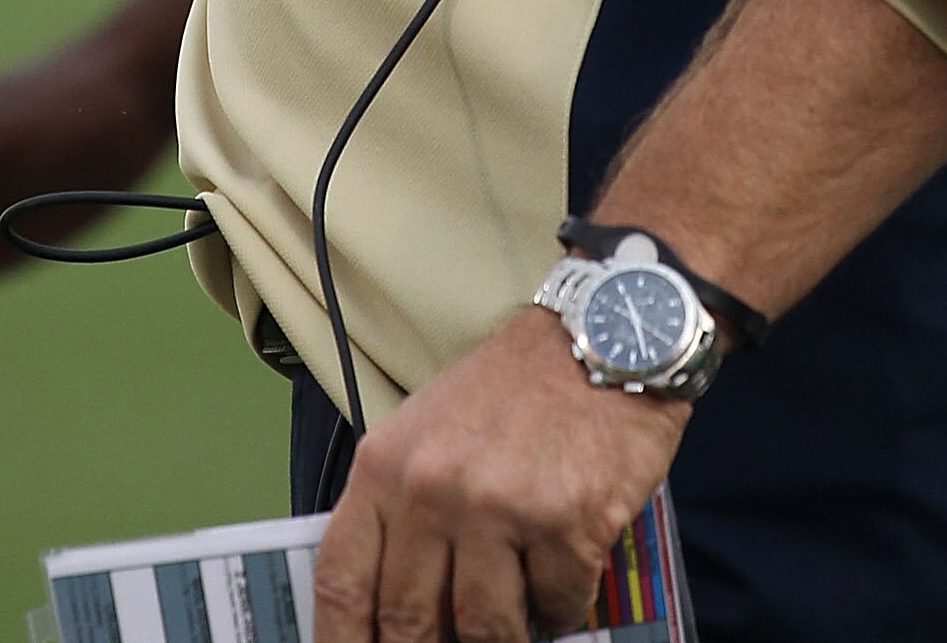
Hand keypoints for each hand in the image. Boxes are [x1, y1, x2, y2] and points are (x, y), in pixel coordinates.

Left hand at [314, 308, 684, 642]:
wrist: (604, 334)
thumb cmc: (515, 389)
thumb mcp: (429, 431)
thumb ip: (400, 513)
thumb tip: (390, 613)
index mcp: (386, 466)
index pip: (342, 582)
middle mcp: (433, 488)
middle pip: (411, 622)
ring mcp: (498, 508)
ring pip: (486, 630)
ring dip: (505, 635)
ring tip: (520, 616)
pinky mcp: (565, 523)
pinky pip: (556, 607)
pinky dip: (561, 607)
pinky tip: (564, 576)